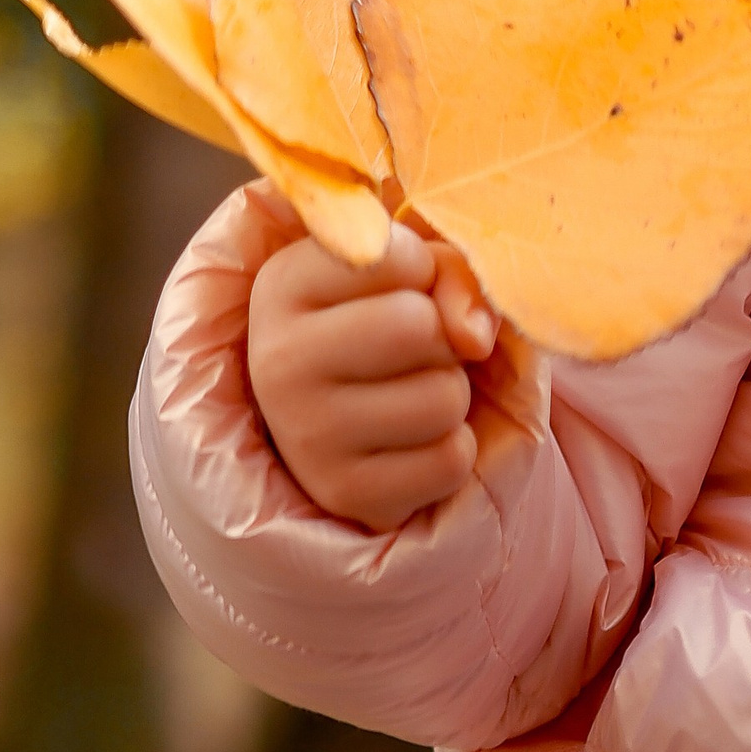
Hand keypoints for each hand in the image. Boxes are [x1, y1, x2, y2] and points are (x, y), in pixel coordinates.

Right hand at [246, 214, 497, 530]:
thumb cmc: (387, 326)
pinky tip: (413, 444)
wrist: (353, 427)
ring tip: (412, 396)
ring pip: (442, 398)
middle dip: (442, 339)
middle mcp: (276, 359)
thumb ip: (452, 272)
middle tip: (414, 354)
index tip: (399, 291)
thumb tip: (474, 337)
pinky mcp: (344, 495)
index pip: (395, 257)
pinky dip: (453, 450)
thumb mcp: (415, 274)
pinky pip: (450, 460)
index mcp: (282, 285)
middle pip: (417, 327)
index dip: (424, 271)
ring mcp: (304, 435)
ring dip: (450, 396)